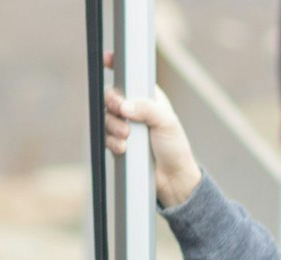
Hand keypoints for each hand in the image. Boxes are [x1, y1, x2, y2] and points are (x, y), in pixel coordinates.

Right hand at [101, 69, 202, 209]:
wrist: (173, 178)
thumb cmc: (175, 147)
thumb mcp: (166, 122)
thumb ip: (146, 109)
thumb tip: (125, 106)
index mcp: (148, 97)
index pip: (129, 77)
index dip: (116, 65)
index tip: (107, 59)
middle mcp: (134, 109)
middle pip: (111, 96)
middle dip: (112, 102)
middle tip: (120, 111)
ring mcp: (126, 126)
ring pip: (106, 117)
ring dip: (114, 126)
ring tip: (127, 136)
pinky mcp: (119, 142)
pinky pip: (105, 137)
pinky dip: (112, 142)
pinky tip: (124, 148)